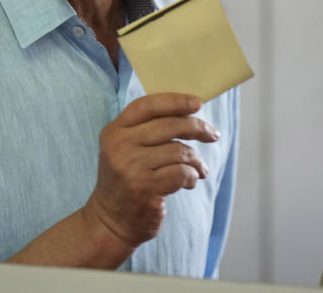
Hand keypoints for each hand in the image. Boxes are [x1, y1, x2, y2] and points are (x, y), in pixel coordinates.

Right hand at [83, 93, 219, 247]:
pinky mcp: (145, 188)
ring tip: (201, 169)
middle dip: (198, 127)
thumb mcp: (124, 149)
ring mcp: (131, 167)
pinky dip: (192, 176)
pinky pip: (182, 172)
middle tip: (213, 135)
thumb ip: (146, 130)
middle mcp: (120, 146)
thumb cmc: (125, 181)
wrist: (109, 221)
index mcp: (114, 131)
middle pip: (169, 125)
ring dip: (197, 160)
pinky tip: (190, 182)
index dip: (175, 101)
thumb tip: (188, 110)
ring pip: (179, 150)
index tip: (198, 102)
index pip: (147, 105)